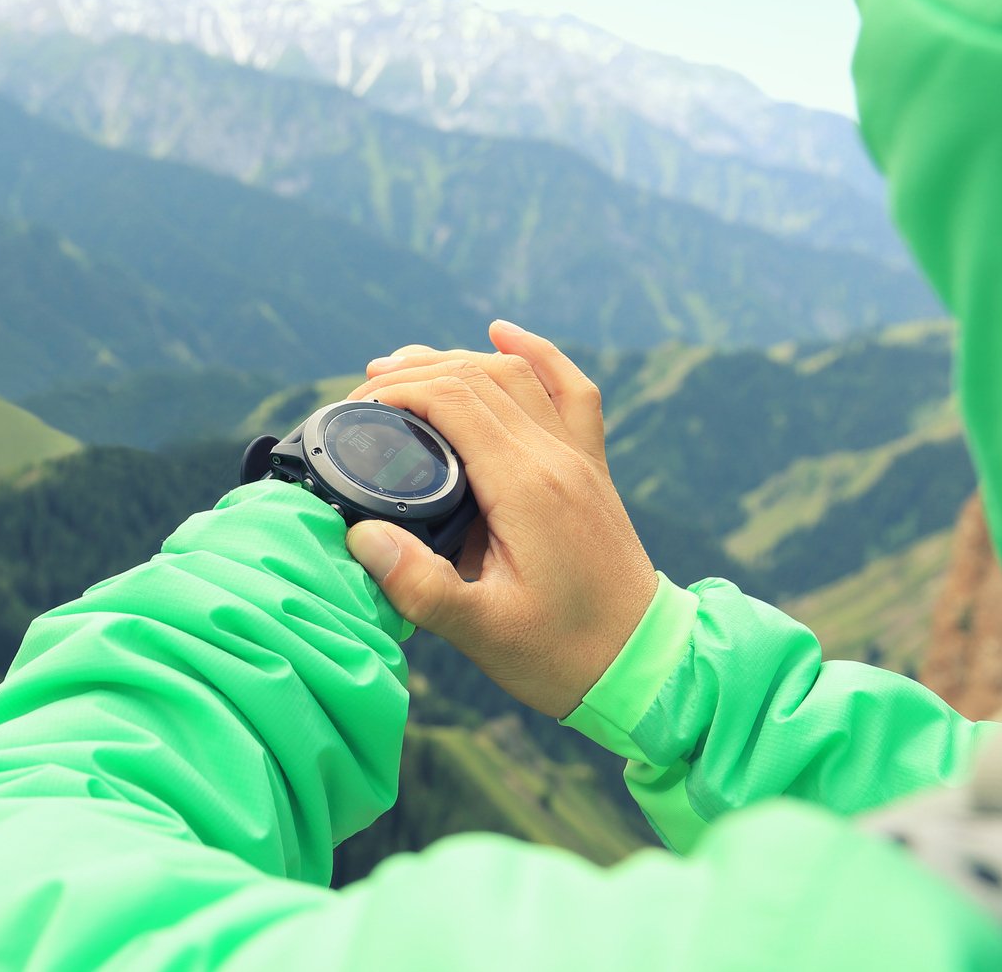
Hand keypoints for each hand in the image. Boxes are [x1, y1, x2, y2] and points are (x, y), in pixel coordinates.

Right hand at [342, 320, 656, 719]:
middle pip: (478, 376)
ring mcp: (579, 458)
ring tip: (400, 366)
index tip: (354, 409)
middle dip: (413, 372)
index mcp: (527, 486)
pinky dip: (538, 354)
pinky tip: (505, 333)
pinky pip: (571, 390)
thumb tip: (361, 536)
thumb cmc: (563, 654)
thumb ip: (419, 586)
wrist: (646, 668)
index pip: (454, 401)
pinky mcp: (591, 469)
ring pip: (516, 375)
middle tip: (361, 390)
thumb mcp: (483, 632)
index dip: (397, 392)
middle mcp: (556, 457)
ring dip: (457, 359)